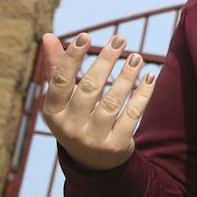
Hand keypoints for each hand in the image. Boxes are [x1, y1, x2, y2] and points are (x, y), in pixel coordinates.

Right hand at [40, 31, 156, 170]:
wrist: (93, 161)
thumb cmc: (76, 117)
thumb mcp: (62, 99)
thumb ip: (56, 68)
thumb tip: (47, 35)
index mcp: (53, 112)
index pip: (60, 81)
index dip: (72, 57)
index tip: (86, 35)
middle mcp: (70, 127)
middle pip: (89, 88)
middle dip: (105, 61)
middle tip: (120, 39)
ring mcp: (94, 138)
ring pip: (112, 102)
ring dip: (126, 76)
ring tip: (137, 57)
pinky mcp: (116, 145)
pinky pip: (132, 115)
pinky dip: (142, 94)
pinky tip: (149, 76)